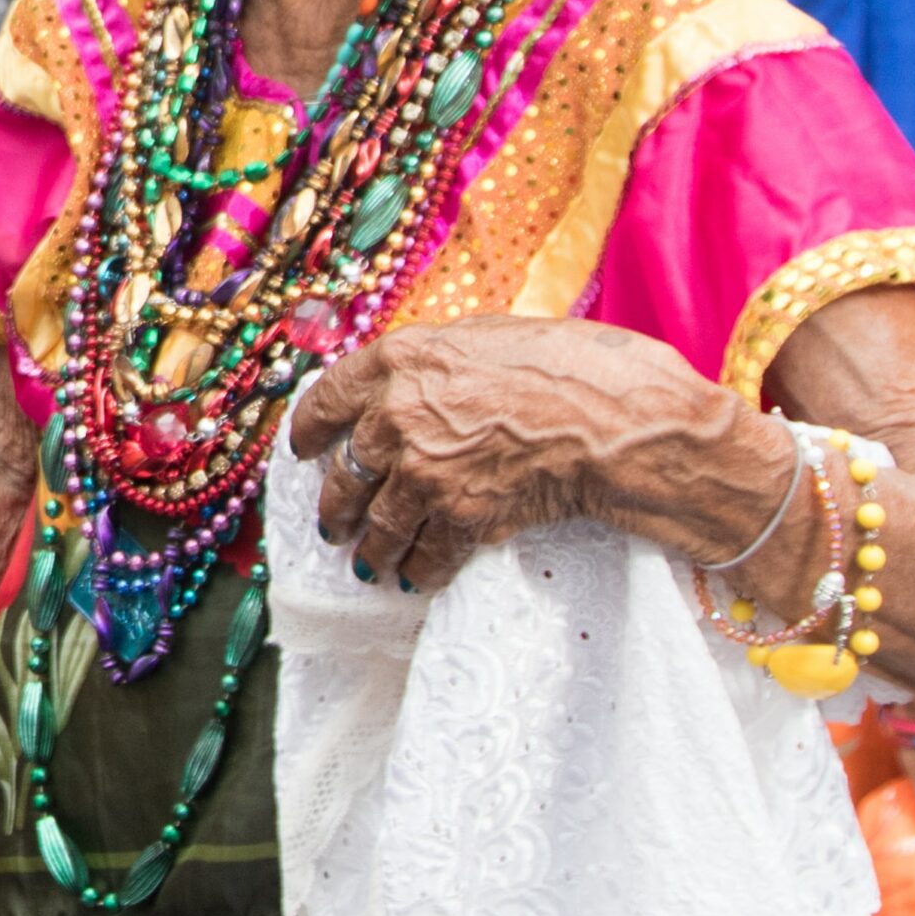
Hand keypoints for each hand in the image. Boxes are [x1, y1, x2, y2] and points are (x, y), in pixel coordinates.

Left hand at [291, 316, 737, 591]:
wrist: (610, 419)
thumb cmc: (567, 364)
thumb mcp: (488, 336)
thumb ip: (437, 363)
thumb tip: (417, 383)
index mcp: (400, 362)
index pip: (327, 399)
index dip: (309, 431)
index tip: (304, 452)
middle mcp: (397, 418)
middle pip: (346, 475)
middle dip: (336, 508)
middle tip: (334, 527)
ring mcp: (424, 474)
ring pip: (379, 526)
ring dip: (372, 551)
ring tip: (371, 565)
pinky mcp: (458, 520)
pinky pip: (426, 556)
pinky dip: (419, 572)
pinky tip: (418, 579)